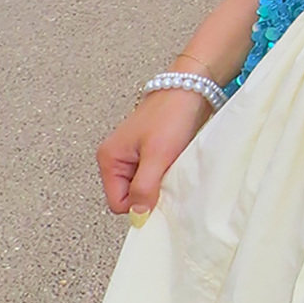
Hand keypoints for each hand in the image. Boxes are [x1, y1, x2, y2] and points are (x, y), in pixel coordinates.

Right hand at [96, 88, 211, 217]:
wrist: (193, 86)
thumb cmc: (172, 113)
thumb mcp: (157, 156)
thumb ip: (144, 187)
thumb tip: (138, 215)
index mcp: (110, 158)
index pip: (117, 203)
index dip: (139, 203)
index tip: (158, 192)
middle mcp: (118, 156)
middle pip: (130, 195)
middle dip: (150, 191)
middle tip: (167, 173)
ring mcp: (134, 153)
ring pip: (145, 185)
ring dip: (161, 180)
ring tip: (172, 163)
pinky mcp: (151, 149)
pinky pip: (156, 173)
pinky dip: (167, 171)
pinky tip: (176, 160)